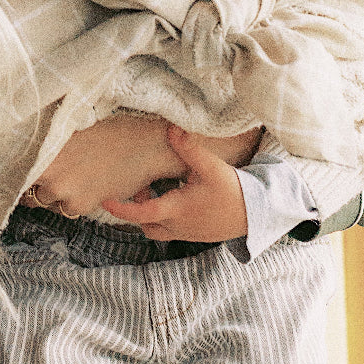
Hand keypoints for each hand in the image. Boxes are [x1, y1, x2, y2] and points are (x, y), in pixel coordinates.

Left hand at [24, 115, 179, 217]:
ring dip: (57, 197)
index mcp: (45, 146)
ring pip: (47, 202)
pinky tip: (90, 188)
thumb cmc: (113, 134)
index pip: (16, 169)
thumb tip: (36, 158)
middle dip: (39, 187)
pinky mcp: (78, 204)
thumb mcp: (73, 133)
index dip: (16, 175)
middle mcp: (48, 168)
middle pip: (28, 189)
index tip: (20, 179)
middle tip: (56, 180)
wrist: (143, 147)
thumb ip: (52, 148)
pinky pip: (67, 210)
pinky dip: (75, 204)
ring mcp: (61, 187)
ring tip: (78, 181)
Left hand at [24, 116, 262, 217]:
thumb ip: (189, 148)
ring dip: (150, 214)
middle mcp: (177, 226)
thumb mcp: (211, 168)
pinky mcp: (196, 234)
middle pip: (145, 223)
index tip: (105, 200)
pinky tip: (177, 198)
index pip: (141, 213)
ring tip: (156, 192)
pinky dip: (165, 218)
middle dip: (137, 209)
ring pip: (157, 229)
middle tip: (141, 188)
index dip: (121, 208)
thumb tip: (171, 128)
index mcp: (176, 209)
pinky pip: (171, 231)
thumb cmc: (234, 192)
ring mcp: (186, 233)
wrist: (257, 215)